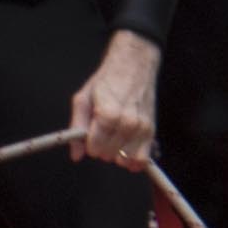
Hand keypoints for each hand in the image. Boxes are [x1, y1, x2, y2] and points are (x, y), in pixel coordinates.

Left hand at [69, 29, 161, 164]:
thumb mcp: (83, 98)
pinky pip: (143, 160)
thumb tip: (76, 155)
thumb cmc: (107, 81)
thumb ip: (77, 126)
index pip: (94, 149)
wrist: (134, 66)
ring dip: (117, 153)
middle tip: (103, 132)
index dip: (89, 144)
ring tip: (115, 137)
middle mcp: (127, 124)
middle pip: (108, 155)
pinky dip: (133, 161)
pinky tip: (127, 152)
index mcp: (107, 115)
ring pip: (124, 160)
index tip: (90, 134)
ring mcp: (141, 129)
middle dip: (102, 147)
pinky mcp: (151, 131)